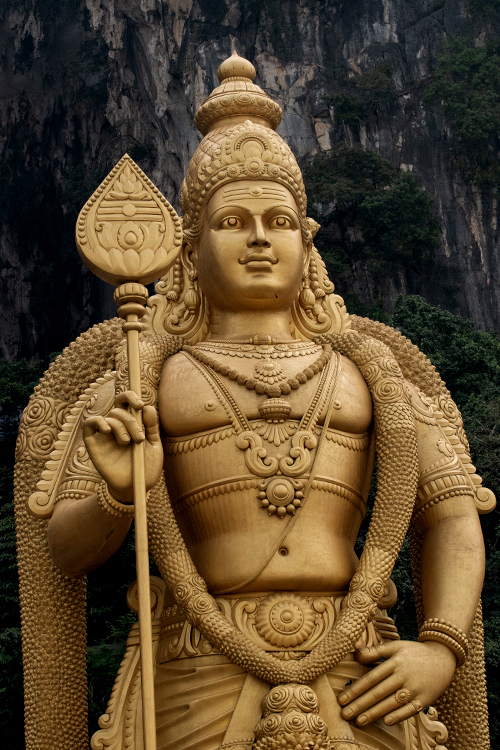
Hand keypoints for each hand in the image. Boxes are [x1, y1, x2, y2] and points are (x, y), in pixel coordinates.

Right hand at [82, 391, 162, 503]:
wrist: (136, 487)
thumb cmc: (146, 466)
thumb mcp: (153, 445)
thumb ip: (151, 426)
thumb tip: (148, 407)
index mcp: (131, 424)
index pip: (125, 402)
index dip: (130, 397)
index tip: (140, 405)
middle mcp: (116, 427)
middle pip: (119, 410)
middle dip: (132, 421)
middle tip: (139, 438)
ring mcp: (104, 435)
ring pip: (108, 417)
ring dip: (120, 427)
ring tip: (127, 442)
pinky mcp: (93, 445)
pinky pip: (88, 425)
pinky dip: (97, 422)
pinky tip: (107, 430)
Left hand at [338, 640, 456, 726]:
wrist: (443, 656)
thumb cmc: (415, 652)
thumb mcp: (395, 646)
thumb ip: (375, 651)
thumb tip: (356, 654)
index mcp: (394, 662)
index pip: (371, 678)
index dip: (356, 689)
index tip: (342, 699)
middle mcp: (403, 675)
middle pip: (378, 692)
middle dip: (360, 704)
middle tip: (345, 714)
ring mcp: (415, 688)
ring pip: (391, 702)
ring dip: (375, 712)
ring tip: (359, 721)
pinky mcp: (426, 698)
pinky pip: (411, 709)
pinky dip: (399, 715)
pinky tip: (386, 721)